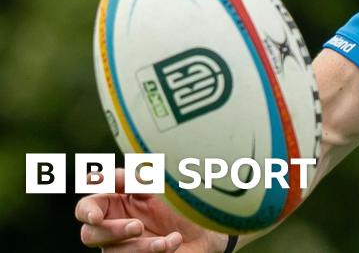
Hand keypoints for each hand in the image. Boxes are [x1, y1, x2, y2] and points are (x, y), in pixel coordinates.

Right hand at [75, 168, 228, 252]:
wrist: (207, 231)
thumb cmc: (180, 206)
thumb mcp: (161, 188)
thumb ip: (135, 180)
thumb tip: (113, 177)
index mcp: (114, 204)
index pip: (87, 207)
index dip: (87, 210)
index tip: (96, 215)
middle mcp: (113, 228)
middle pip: (89, 235)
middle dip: (112, 231)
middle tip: (137, 226)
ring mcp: (122, 248)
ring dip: (139, 246)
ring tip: (164, 241)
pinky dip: (154, 251)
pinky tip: (173, 241)